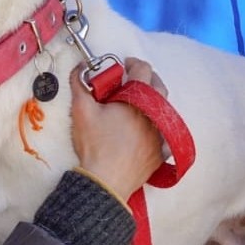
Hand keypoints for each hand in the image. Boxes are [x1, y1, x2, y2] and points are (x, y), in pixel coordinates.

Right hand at [69, 57, 166, 198]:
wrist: (105, 181)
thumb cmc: (95, 145)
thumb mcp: (81, 111)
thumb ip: (80, 85)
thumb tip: (79, 68)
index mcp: (138, 99)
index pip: (144, 70)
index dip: (133, 63)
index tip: (125, 65)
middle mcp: (155, 114)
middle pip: (159, 86)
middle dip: (146, 79)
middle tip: (131, 81)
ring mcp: (161, 134)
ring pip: (164, 109)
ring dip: (152, 102)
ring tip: (136, 105)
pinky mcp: (161, 152)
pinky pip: (165, 133)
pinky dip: (157, 126)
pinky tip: (146, 129)